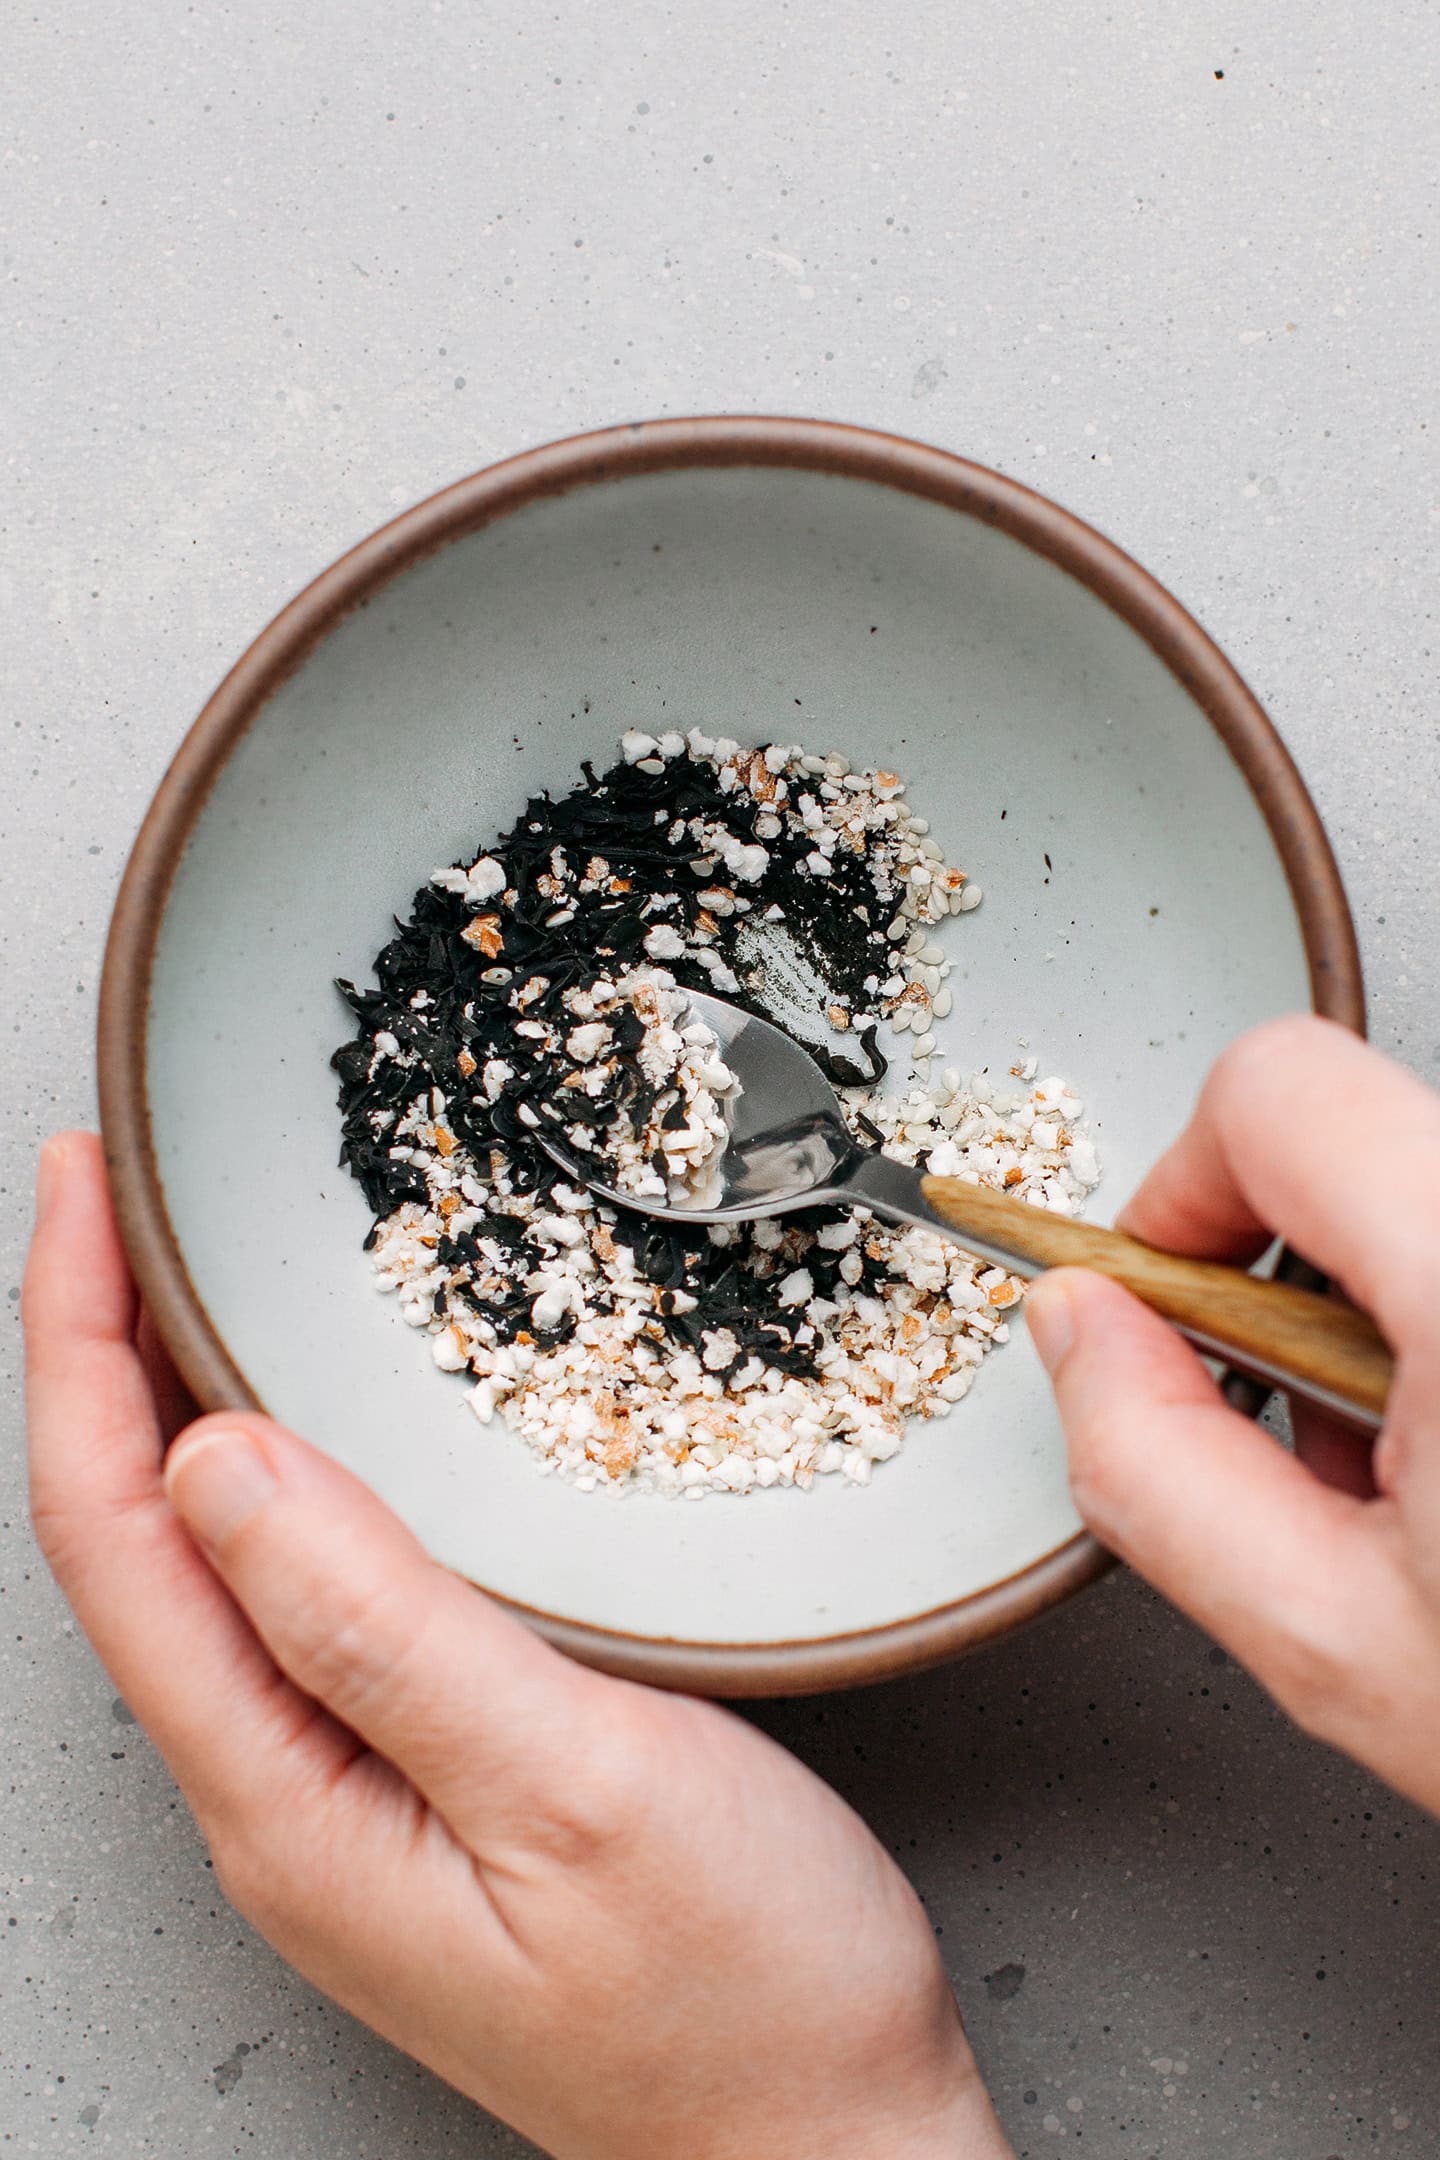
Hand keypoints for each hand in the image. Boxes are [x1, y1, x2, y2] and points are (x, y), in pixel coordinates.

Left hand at [25, 1134, 1010, 2159]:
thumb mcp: (575, 1785)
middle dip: (98, 1351)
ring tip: (177, 1274)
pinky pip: (290, 1601)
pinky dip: (273, 1478)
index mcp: (284, 1796)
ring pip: (205, 1567)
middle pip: (129, 1544)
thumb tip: (214, 1464)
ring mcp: (339, 1796)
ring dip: (171, 1406)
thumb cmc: (737, 1991)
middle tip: (116, 1194)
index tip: (83, 1190)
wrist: (821, 2142)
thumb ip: (384, 1628)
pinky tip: (308, 1430)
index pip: (114, 1537)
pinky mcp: (407, 1784)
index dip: (76, 1344)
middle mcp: (280, 1797)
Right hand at [1027, 1015, 1439, 1814]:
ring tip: (1429, 1470)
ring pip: (1439, 1189)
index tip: (1168, 1289)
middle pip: (1368, 1132)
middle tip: (1315, 1420)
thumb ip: (1156, 1463)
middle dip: (1291, 1265)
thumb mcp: (1335, 1639)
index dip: (1186, 1184)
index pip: (1281, 1088)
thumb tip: (1084, 1336)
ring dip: (1393, 1304)